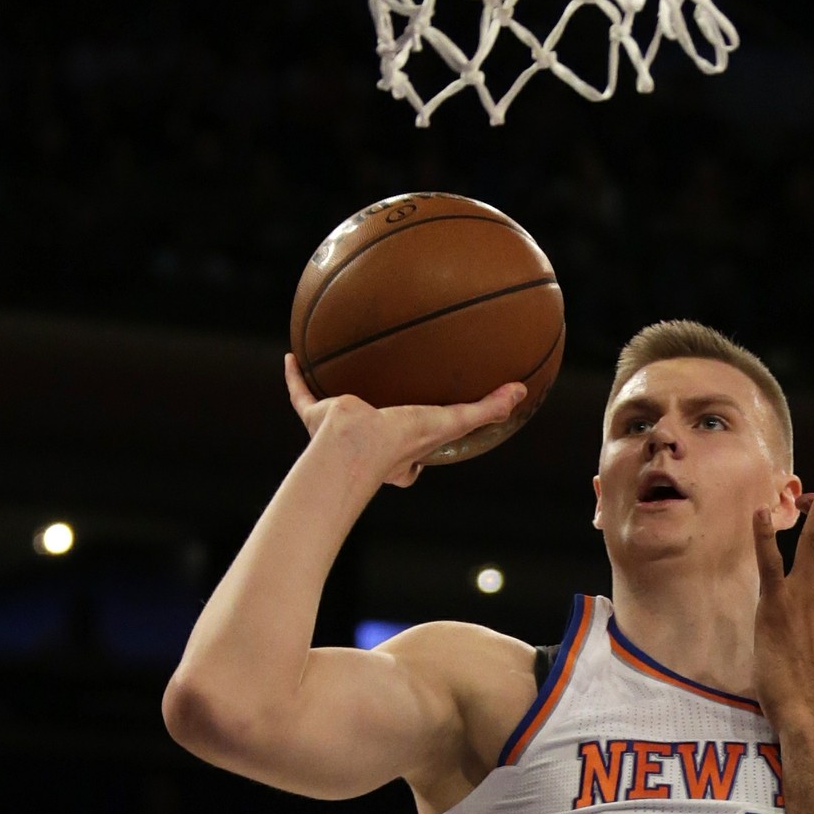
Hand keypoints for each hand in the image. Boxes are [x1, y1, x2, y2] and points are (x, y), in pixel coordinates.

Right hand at [284, 354, 526, 489]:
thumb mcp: (452, 421)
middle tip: (388, 402)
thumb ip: (487, 409)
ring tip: (337, 369)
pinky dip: (295, 377)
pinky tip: (292, 354)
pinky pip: (301, 394)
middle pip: (378, 434)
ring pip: (335, 413)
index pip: (417, 459)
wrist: (355, 443)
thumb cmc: (402, 440)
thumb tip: (522, 392)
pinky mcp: (315, 416)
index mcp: (401, 457)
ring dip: (335, 398)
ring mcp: (339, 433)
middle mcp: (371, 447)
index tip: (431, 432)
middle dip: (382, 422)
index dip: (425, 450)